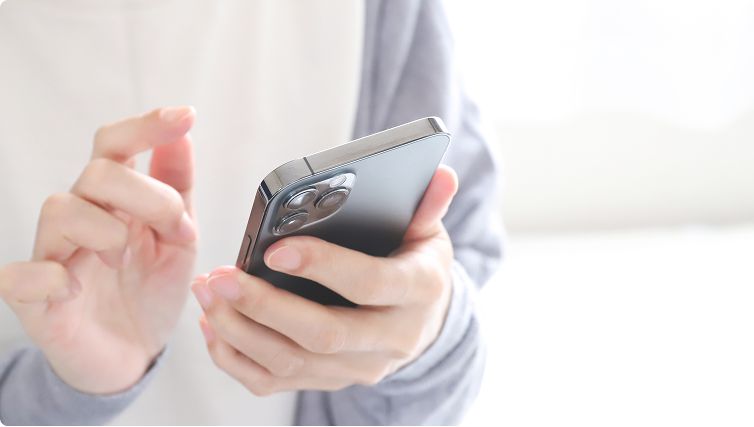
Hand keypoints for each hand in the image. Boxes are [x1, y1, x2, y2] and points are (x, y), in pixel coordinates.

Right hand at [0, 107, 197, 393]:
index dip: (146, 126)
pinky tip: (72, 287)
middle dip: (150, 198)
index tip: (186, 116)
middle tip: (179, 232)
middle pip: (98, 173)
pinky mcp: (34, 298)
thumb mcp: (178, 239)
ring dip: (109, 232)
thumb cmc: (150, 291)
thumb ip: (178, 189)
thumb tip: (183, 135)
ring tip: (126, 262)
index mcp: (114, 200)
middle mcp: (80, 218)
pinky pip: (20, 275)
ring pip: (62, 210)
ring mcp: (52, 255)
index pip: (115, 145)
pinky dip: (49, 277)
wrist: (133, 354)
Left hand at [191, 165, 457, 393]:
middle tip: (221, 276)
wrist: (421, 321)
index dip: (324, 267)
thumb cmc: (415, 264)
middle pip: (324, 335)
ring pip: (293, 363)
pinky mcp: (330, 382)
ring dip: (242, 331)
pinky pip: (276, 383)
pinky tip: (213, 327)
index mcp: (418, 292)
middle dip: (266, 307)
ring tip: (207, 293)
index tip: (276, 250)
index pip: (370, 284)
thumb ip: (428, 205)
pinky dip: (237, 359)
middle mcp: (391, 339)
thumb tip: (441, 174)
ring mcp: (359, 368)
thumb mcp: (428, 233)